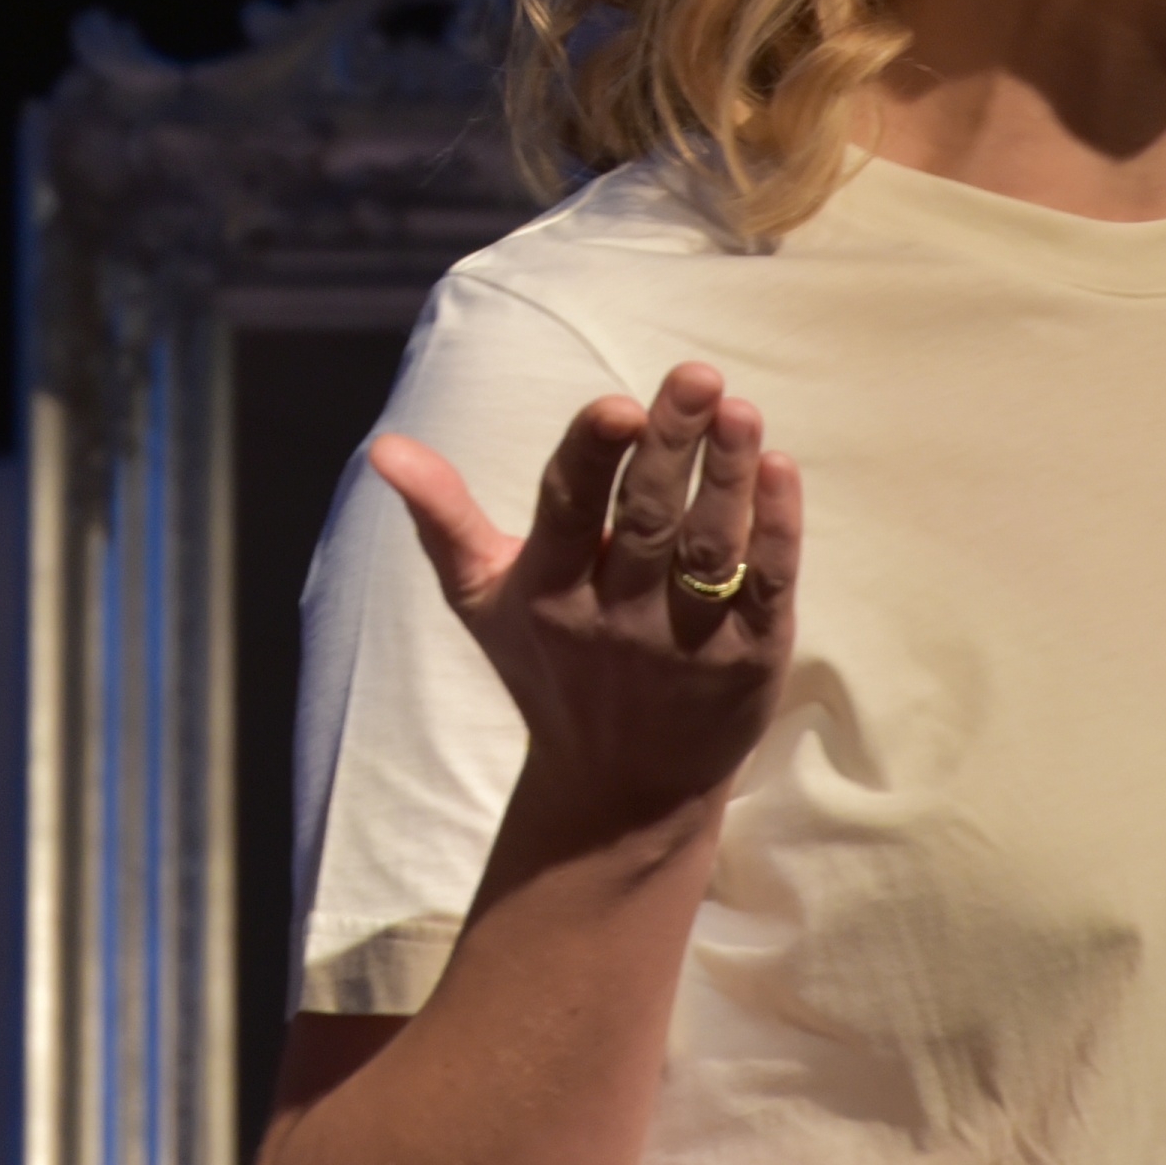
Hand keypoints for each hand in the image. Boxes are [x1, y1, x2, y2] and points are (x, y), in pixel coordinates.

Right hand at [368, 363, 800, 840]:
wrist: (623, 789)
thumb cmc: (547, 668)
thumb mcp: (480, 600)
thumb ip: (442, 518)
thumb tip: (385, 446)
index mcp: (549, 592)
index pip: (568, 512)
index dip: (593, 458)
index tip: (616, 405)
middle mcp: (615, 617)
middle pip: (646, 520)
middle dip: (671, 445)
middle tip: (698, 375)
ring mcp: (686, 642)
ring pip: (710, 549)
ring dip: (728, 478)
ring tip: (740, 411)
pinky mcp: (749, 660)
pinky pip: (767, 587)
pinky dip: (776, 530)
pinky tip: (780, 470)